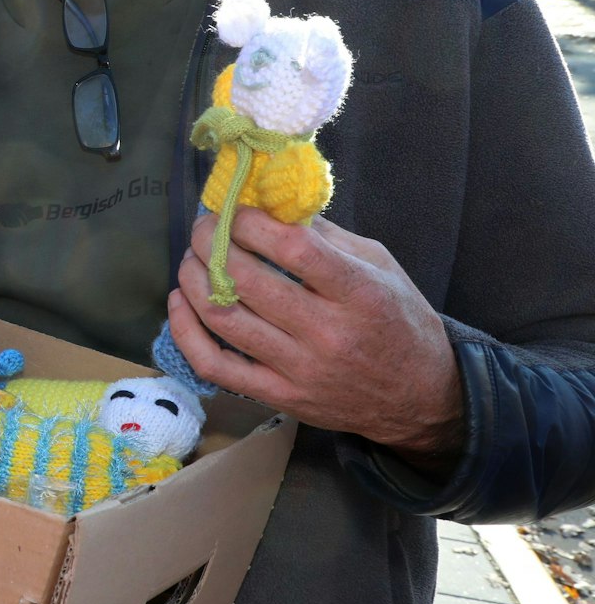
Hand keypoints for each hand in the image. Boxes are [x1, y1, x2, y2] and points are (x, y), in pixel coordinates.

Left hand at [166, 210, 463, 467]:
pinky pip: (215, 365)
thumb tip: (270, 204)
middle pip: (247, 282)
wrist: (422, 399)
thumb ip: (327, 236)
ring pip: (223, 320)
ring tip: (191, 258)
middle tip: (202, 227)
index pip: (293, 250)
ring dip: (193, 280)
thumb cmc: (399, 321)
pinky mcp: (280, 397)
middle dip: (211, 244)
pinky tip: (180, 301)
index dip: (250, 223)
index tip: (232, 209)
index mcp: (360, 294)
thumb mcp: (381, 267)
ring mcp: (300, 370)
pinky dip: (186, 330)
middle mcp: (328, 334)